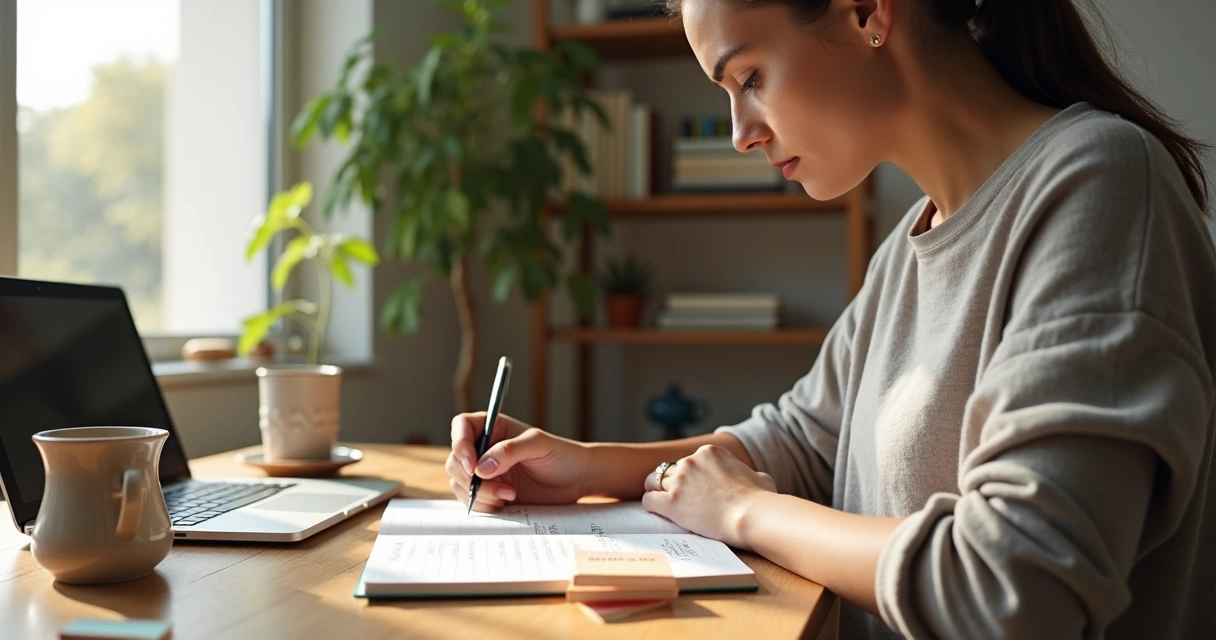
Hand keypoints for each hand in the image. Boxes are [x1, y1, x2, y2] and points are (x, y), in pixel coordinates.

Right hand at [447, 412, 591, 511]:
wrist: (576, 480)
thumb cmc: (562, 454)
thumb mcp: (539, 445)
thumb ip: (509, 451)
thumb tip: (480, 467)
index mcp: (493, 428)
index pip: (462, 426)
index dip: (460, 444)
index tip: (472, 465)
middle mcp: (484, 449)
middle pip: (455, 459)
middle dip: (470, 477)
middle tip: (499, 486)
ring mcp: (485, 473)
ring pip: (460, 483)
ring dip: (480, 494)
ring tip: (509, 495)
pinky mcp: (490, 493)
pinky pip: (472, 501)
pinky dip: (484, 505)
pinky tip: (507, 503)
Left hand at [642, 444, 776, 548]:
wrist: (752, 515)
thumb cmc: (761, 499)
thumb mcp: (760, 477)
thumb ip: (748, 474)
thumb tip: (754, 479)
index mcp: (710, 452)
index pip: (688, 460)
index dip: (689, 476)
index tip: (693, 488)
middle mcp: (691, 462)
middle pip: (669, 470)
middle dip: (673, 483)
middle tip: (678, 498)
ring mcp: (680, 481)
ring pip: (653, 482)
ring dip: (658, 492)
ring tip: (663, 504)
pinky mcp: (671, 502)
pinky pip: (649, 500)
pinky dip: (652, 505)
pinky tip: (658, 512)